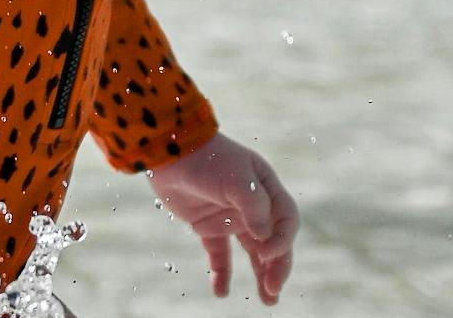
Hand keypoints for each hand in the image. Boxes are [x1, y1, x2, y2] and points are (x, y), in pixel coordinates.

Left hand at [147, 132, 297, 304]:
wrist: (167, 150)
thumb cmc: (206, 158)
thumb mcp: (235, 177)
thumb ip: (254, 206)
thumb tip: (266, 239)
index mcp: (266, 189)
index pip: (285, 221)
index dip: (282, 241)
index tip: (267, 255)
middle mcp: (253, 205)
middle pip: (273, 242)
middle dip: (277, 267)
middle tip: (272, 292)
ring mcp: (230, 216)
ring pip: (252, 252)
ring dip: (260, 275)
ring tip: (268, 301)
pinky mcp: (207, 226)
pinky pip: (219, 254)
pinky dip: (221, 273)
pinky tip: (221, 291)